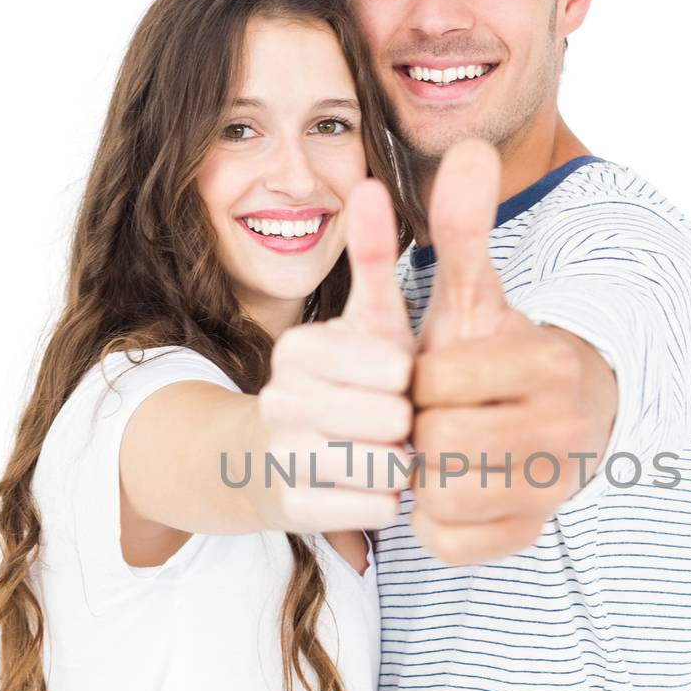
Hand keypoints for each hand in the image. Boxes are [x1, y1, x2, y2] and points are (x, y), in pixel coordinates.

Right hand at [256, 176, 414, 531]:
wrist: (287, 458)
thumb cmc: (354, 380)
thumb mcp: (372, 318)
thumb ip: (376, 254)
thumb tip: (368, 180)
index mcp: (299, 348)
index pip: (389, 366)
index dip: (410, 378)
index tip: (401, 377)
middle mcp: (279, 400)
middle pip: (390, 419)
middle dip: (410, 422)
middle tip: (400, 418)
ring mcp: (281, 458)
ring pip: (384, 467)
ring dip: (403, 462)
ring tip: (389, 449)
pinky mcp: (291, 510)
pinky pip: (373, 509)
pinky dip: (387, 500)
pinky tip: (374, 483)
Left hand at [410, 140, 616, 564]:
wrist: (561, 426)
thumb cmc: (502, 359)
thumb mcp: (478, 296)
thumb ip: (464, 231)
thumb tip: (469, 150)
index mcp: (551, 362)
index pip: (436, 380)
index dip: (417, 379)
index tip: (430, 377)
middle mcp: (566, 427)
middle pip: (437, 439)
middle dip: (419, 427)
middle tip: (427, 417)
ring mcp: (553, 488)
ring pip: (442, 493)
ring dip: (423, 473)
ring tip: (437, 450)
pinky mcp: (530, 534)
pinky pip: (451, 539)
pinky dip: (435, 519)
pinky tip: (447, 488)